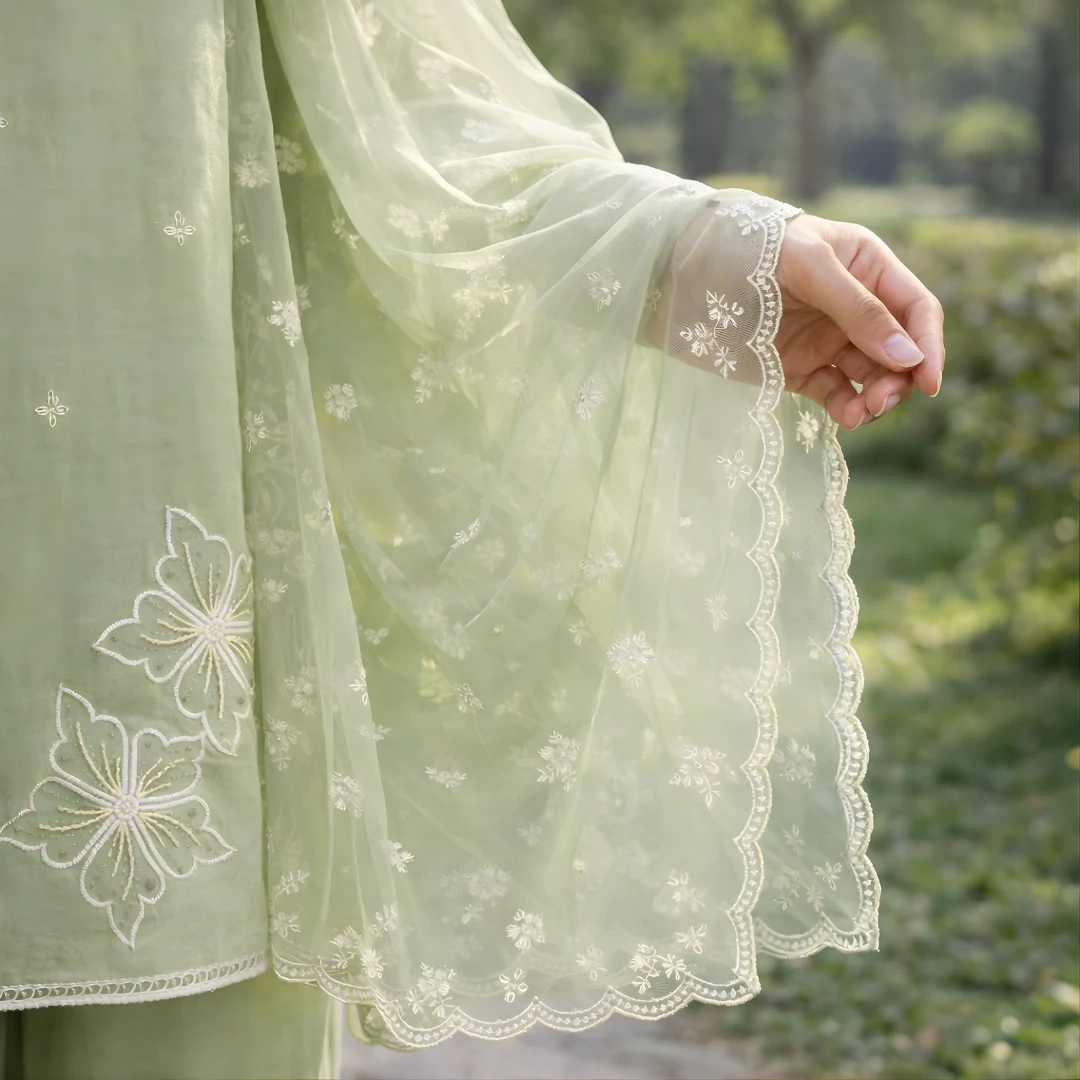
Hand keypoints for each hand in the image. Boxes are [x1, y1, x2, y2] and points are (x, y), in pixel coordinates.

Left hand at [776, 214, 944, 428]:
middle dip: (897, 379)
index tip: (927, 383)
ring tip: (859, 413)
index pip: (916, 310)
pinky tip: (846, 417)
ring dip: (873, 398)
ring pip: (870, 377)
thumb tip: (908, 357)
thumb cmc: (755, 250)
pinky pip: (835, 393)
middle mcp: (855, 306)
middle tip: (878, 401)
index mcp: (868, 268)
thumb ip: (859, 310)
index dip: (928, 346)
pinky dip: (845, 408)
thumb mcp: (812, 267)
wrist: (691, 270)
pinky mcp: (800, 368)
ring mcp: (827, 339)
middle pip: (898, 352)